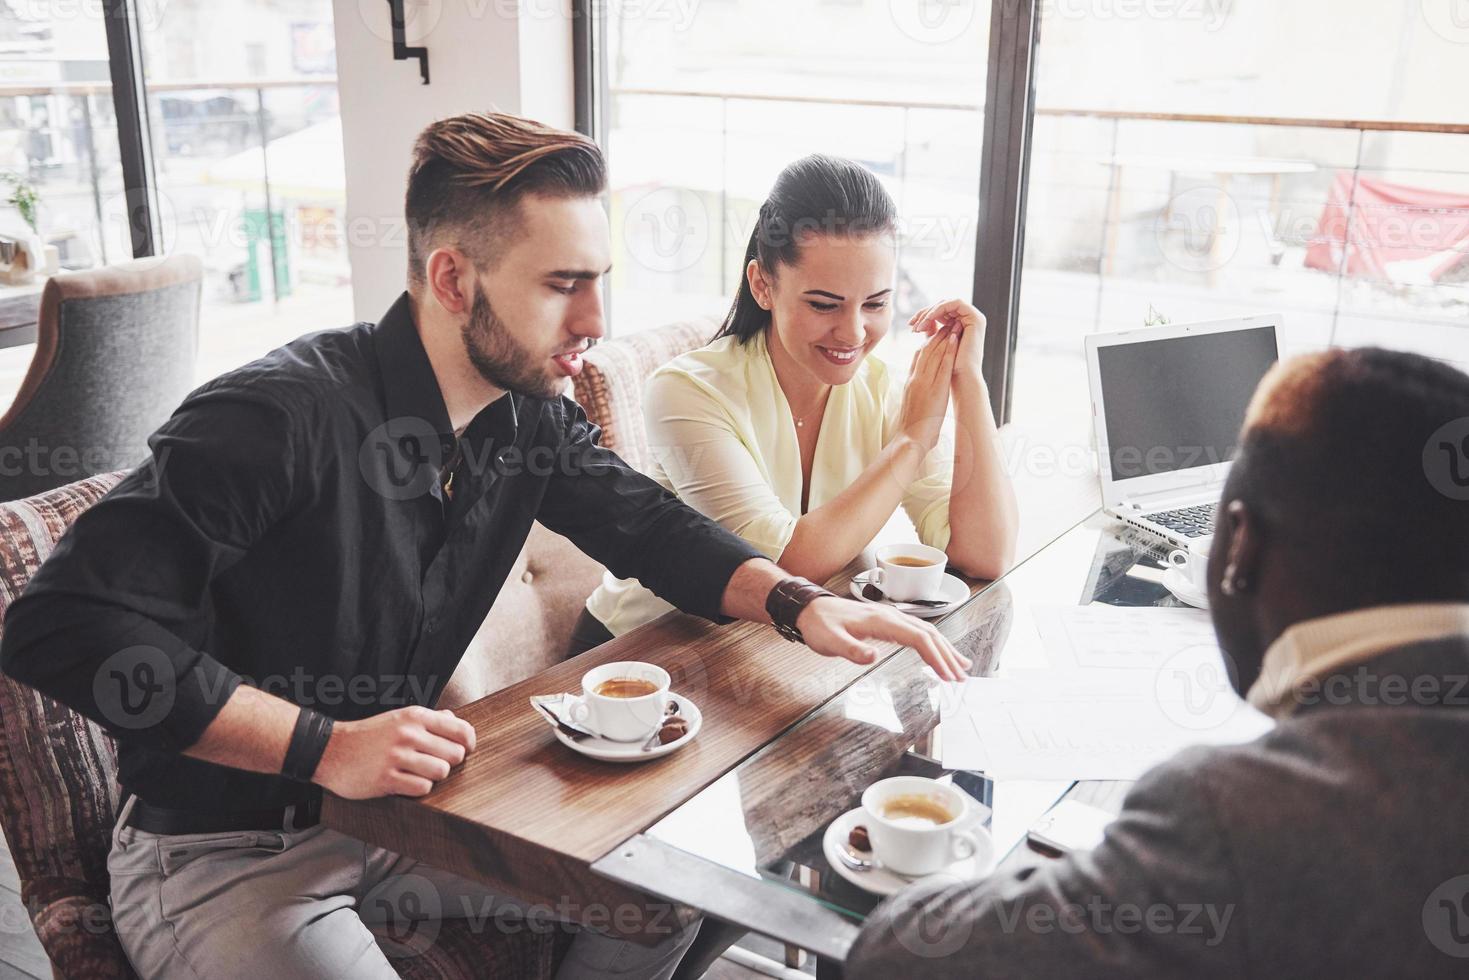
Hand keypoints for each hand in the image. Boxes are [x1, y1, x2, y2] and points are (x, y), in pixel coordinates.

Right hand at [314, 705, 475, 798]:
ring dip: (433, 777)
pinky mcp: (386, 779)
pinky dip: (418, 789)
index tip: (464, 751)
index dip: (468, 744)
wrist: (330, 750)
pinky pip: (422, 789)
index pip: (462, 730)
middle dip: (449, 762)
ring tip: (417, 773)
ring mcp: (397, 757)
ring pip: (441, 772)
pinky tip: (406, 782)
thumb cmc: (368, 735)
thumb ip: (429, 719)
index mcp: (415, 717)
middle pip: (456, 755)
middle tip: (433, 763)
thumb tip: (455, 720)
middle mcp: (408, 734)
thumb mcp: (398, 718)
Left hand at [795, 596, 970, 681]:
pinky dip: (932, 642)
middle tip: (962, 677)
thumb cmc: (819, 626)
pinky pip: (916, 630)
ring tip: (961, 665)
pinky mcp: (886, 621)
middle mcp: (890, 616)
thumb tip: (873, 657)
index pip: (918, 638)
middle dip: (947, 655)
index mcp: (881, 621)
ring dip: (944, 648)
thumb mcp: (830, 641)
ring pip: (925, 630)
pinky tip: (936, 651)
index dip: (936, 657)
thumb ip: (851, 649)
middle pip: (928, 633)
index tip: (948, 675)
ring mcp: (890, 617)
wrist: (809, 609)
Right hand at [897, 325, 957, 450]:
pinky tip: (955, 339)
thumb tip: (920, 390)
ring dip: (944, 336)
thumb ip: (915, 392)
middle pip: (925, 350)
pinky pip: (943, 364)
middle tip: (945, 322)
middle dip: (935, 334)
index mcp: (910, 382)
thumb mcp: (911, 404)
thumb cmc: (912, 428)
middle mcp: (915, 378)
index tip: (934, 333)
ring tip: (952, 324)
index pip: (917, 356)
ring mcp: (924, 382)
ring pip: (934, 353)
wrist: (910, 439)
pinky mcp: (935, 388)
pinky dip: (949, 350)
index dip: (926, 342)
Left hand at [910, 299, 985, 383]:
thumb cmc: (950, 367)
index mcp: (962, 324)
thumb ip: (932, 332)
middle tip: (912, 324)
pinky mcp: (976, 318)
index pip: (941, 312)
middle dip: (925, 313)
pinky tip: (927, 320)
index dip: (925, 316)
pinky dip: (940, 309)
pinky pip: (955, 304)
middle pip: (944, 306)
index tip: (911, 325)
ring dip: (930, 312)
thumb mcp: (937, 345)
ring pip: (948, 304)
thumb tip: (920, 323)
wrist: (963, 378)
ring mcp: (974, 318)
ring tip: (918, 325)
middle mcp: (969, 319)